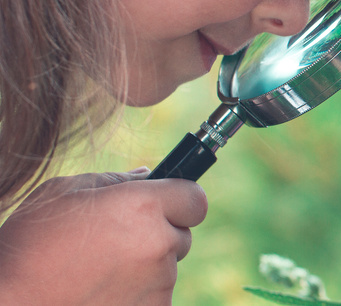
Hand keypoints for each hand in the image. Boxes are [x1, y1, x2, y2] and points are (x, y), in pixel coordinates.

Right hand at [0, 169, 207, 304]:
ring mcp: (158, 284)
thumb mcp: (65, 193)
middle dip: (160, 234)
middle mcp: (158, 244)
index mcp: (144, 206)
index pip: (195, 199)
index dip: (181, 200)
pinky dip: (137, 295)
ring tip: (98, 271)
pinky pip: (155, 297)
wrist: (9, 303)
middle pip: (181, 235)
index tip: (167, 205)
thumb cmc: (31, 245)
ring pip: (167, 268)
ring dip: (145, 267)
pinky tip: (101, 292)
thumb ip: (116, 180)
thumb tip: (149, 175)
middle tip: (117, 241)